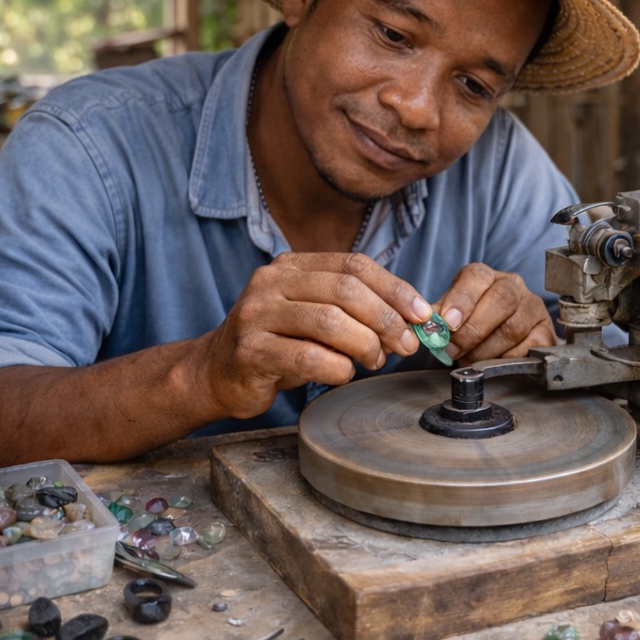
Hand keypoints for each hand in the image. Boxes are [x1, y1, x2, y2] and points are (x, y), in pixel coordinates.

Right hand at [198, 251, 433, 418]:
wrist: (216, 373)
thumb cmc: (277, 345)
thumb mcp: (314, 315)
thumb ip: (354, 309)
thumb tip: (413, 319)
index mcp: (291, 266)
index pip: (354, 265)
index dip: (395, 289)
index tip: (422, 314)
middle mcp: (271, 282)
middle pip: (346, 291)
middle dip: (386, 319)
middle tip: (405, 345)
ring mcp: (257, 315)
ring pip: (330, 322)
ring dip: (365, 345)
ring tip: (373, 360)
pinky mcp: (250, 351)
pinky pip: (310, 358)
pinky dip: (338, 369)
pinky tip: (342, 374)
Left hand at [434, 263, 555, 362]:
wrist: (505, 338)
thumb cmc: (475, 323)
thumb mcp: (452, 314)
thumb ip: (439, 316)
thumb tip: (426, 325)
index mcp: (487, 276)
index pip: (477, 277)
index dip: (462, 299)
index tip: (448, 321)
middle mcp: (514, 286)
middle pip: (501, 301)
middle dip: (473, 330)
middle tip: (453, 349)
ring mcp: (533, 308)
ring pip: (512, 328)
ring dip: (485, 349)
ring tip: (469, 359)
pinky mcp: (545, 333)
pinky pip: (527, 348)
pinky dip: (506, 360)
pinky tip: (493, 362)